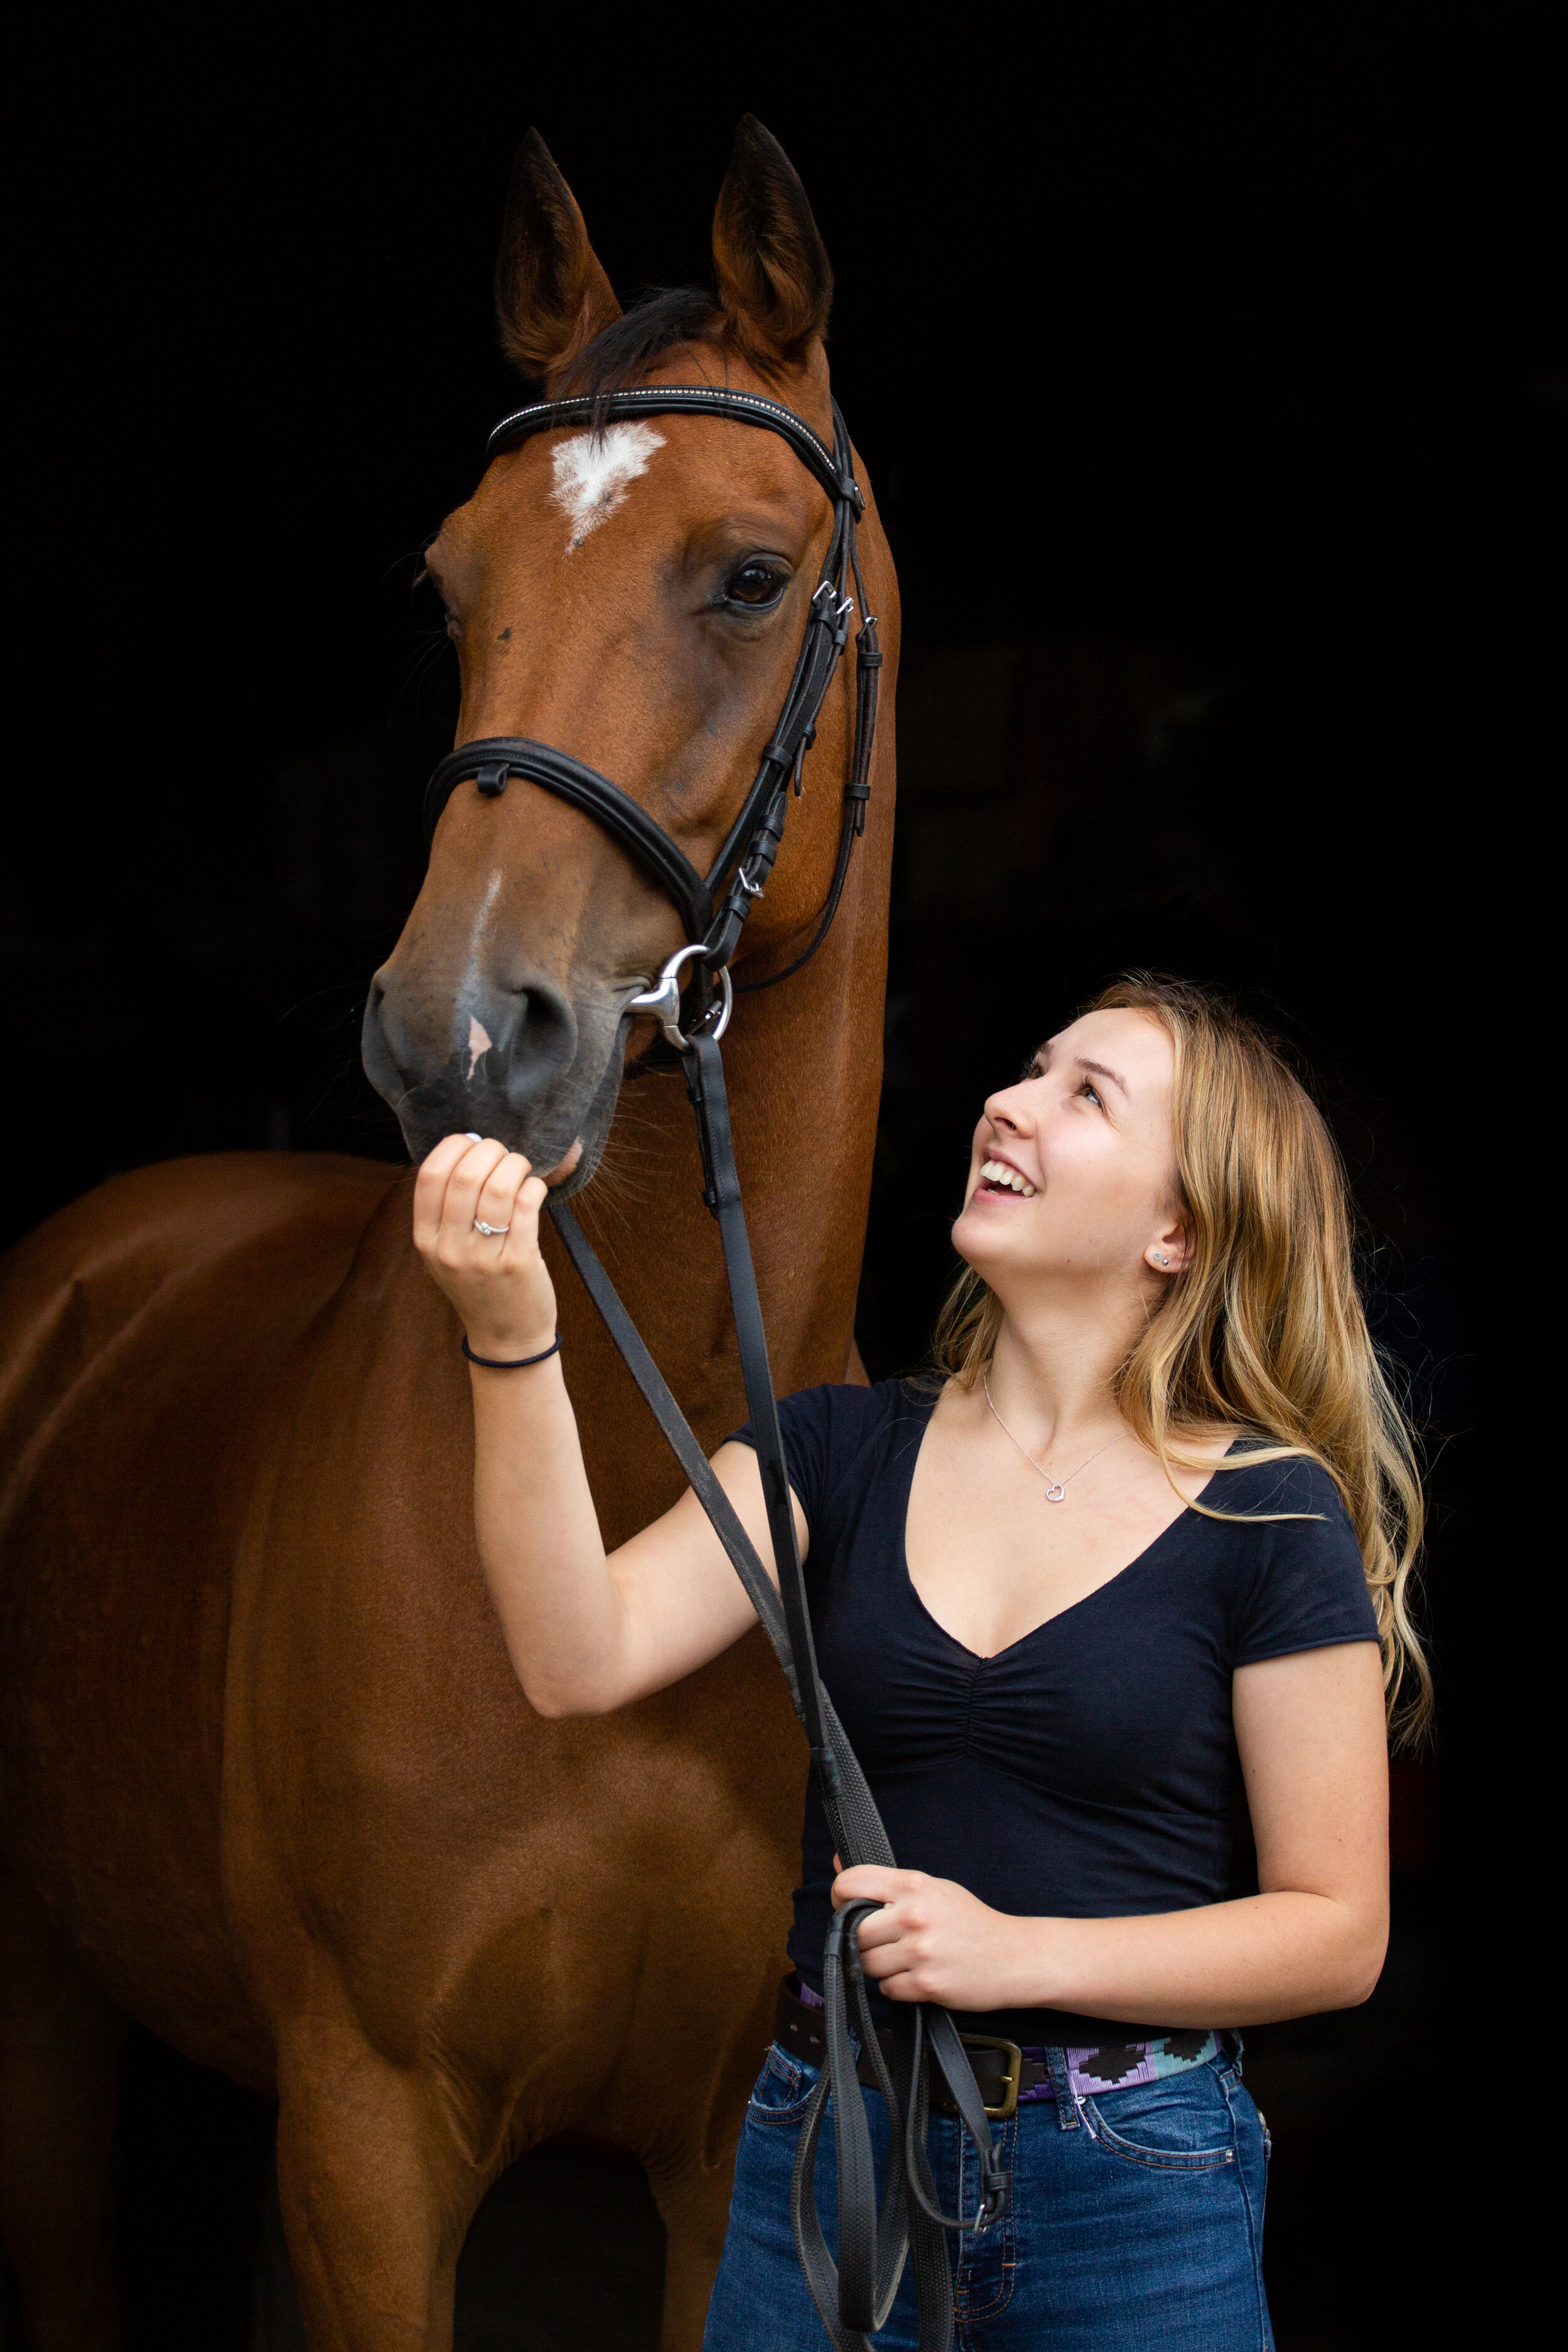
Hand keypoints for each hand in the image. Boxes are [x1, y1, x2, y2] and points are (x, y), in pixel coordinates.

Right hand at [413, 1134, 557, 1358]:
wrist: (506, 1337)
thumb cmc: (480, 1284)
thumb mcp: (446, 1252)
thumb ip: (448, 1208)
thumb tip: (470, 1146)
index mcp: (426, 1239)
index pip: (430, 1176)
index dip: (454, 1146)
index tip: (472, 1142)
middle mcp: (450, 1249)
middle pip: (466, 1175)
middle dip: (491, 1151)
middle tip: (504, 1155)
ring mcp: (484, 1258)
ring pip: (499, 1187)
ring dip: (516, 1166)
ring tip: (521, 1170)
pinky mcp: (519, 1262)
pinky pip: (527, 1206)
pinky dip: (534, 1187)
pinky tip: (535, 1190)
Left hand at [831, 1863, 1033, 2011]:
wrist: (1013, 1956)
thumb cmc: (970, 1921)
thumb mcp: (933, 1888)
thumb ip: (885, 1881)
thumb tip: (836, 1863)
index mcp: (914, 1885)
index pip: (850, 1883)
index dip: (840, 1899)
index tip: (847, 1909)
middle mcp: (914, 1915)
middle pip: (854, 1932)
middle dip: (863, 1942)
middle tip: (886, 1942)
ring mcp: (921, 1951)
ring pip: (867, 1964)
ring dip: (880, 1967)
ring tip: (905, 1960)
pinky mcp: (927, 1984)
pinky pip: (887, 1990)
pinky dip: (897, 1987)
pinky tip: (917, 1976)